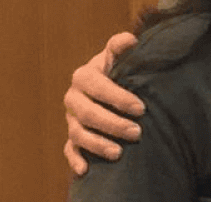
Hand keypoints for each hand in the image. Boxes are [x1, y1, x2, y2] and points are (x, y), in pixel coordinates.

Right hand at [62, 31, 143, 175]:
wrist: (104, 82)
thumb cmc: (115, 69)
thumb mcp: (116, 56)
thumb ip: (120, 46)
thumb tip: (131, 40)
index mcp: (83, 76)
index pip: (98, 87)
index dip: (118, 98)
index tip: (141, 108)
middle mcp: (73, 98)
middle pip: (88, 114)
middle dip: (113, 124)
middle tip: (137, 133)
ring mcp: (71, 118)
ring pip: (78, 134)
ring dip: (97, 145)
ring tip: (119, 153)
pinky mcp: (71, 135)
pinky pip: (69, 150)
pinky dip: (75, 160)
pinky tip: (85, 170)